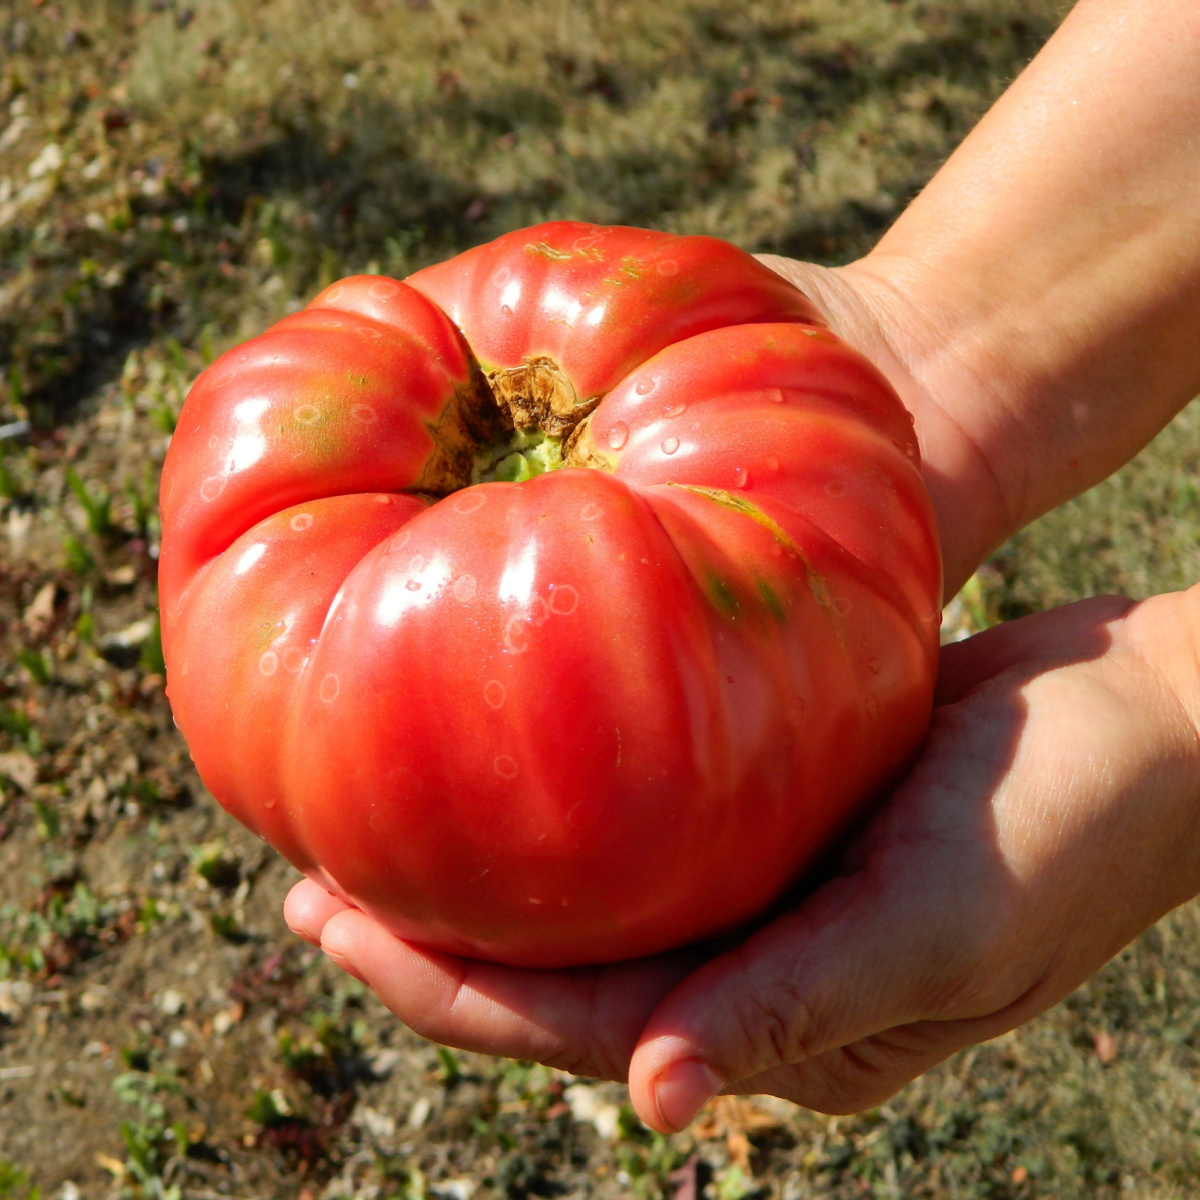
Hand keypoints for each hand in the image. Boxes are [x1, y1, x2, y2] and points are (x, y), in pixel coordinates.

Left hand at [285, 586, 1199, 1128]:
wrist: (1146, 714)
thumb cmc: (1069, 816)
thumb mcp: (944, 918)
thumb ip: (804, 1005)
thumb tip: (657, 1103)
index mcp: (791, 1024)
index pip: (585, 1028)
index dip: (449, 989)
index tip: (332, 923)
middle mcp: (764, 968)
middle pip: (566, 972)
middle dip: (435, 939)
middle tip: (310, 882)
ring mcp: (769, 889)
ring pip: (596, 897)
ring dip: (491, 869)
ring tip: (376, 826)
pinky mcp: (781, 811)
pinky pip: (649, 820)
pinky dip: (569, 802)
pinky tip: (512, 757)